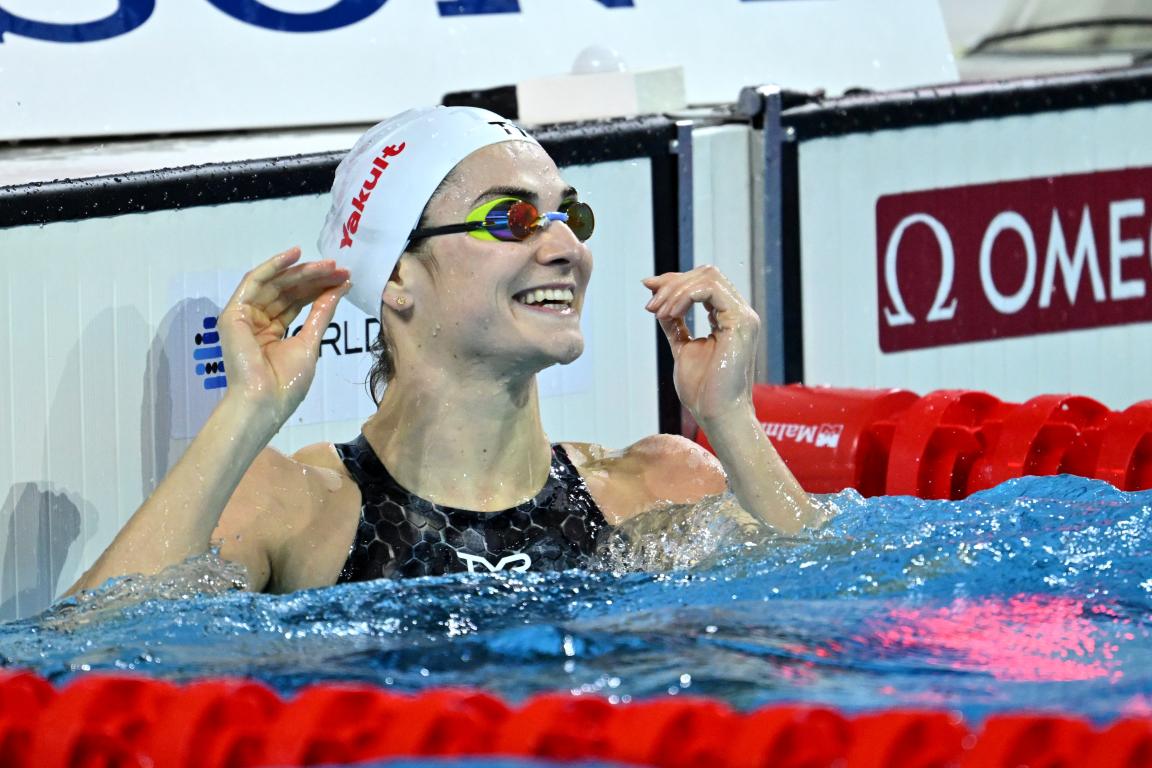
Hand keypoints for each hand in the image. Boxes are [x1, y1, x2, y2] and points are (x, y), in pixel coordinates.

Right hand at [217, 247, 350, 425]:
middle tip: (339, 268)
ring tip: (327, 264)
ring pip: (275, 284)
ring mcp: (244, 317)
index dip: (320, 288)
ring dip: (301, 271)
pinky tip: (294, 254)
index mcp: (272, 332)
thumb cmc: (286, 383)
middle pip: (287, 291)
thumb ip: (322, 312)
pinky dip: (273, 266)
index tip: (344, 278)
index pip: (297, 302)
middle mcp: (257, 322)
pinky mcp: (233, 313)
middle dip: (314, 278)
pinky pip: (254, 282)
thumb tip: (341, 287)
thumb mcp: (310, 341)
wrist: (264, 402)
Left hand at [643, 266, 759, 424]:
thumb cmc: (703, 390)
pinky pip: (709, 290)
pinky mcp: (740, 322)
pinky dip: (684, 297)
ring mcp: (743, 317)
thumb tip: (657, 301)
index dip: (674, 281)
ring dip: (675, 290)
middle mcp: (739, 313)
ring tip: (657, 312)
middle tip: (650, 305)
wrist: (717, 414)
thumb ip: (675, 324)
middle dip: (672, 283)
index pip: (704, 283)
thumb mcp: (682, 348)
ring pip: (708, 277)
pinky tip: (668, 315)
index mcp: (729, 318)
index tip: (647, 288)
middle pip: (706, 273)